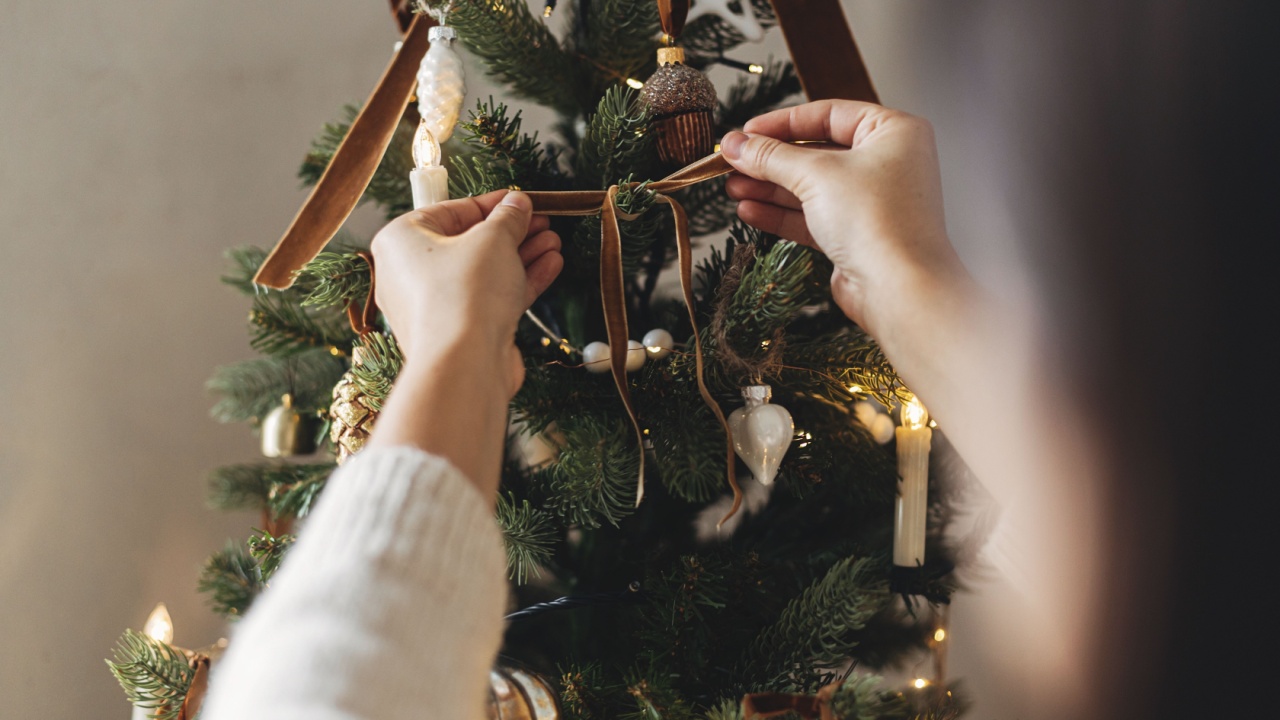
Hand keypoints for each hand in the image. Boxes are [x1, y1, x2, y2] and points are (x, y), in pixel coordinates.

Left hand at [370, 190, 561, 397]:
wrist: (464, 364)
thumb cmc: (464, 294)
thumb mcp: (493, 239)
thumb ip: (508, 218)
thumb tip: (518, 204)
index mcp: (401, 240)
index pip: (452, 211)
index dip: (493, 204)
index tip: (521, 200)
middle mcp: (410, 273)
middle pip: (469, 243)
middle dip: (512, 232)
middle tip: (543, 222)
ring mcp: (434, 305)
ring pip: (483, 272)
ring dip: (521, 256)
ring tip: (553, 243)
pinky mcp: (458, 331)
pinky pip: (489, 298)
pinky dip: (517, 282)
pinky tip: (549, 266)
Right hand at [721, 100, 964, 337]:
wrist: (899, 290)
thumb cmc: (879, 222)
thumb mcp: (815, 174)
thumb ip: (770, 156)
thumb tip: (736, 144)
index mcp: (893, 132)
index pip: (829, 114)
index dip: (782, 122)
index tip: (746, 131)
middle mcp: (887, 164)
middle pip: (816, 152)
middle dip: (770, 160)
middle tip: (733, 162)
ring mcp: (872, 202)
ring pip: (811, 187)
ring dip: (770, 188)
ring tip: (732, 188)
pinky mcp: (857, 236)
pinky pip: (813, 216)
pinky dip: (782, 213)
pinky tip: (750, 210)